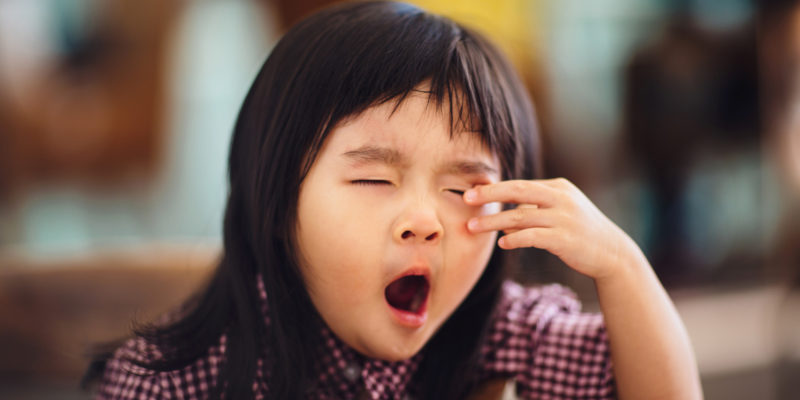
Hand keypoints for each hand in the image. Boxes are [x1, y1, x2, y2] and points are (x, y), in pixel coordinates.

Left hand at [464, 178, 643, 279]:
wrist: (612, 253)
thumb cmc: (580, 232)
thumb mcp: (560, 212)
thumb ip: (534, 209)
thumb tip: (501, 214)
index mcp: (558, 188)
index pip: (520, 185)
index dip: (495, 189)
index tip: (472, 192)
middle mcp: (561, 198)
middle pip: (518, 190)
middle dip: (490, 194)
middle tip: (465, 197)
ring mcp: (564, 218)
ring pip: (520, 216)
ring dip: (493, 222)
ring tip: (472, 227)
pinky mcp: (565, 239)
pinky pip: (533, 237)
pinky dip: (515, 239)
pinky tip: (502, 243)